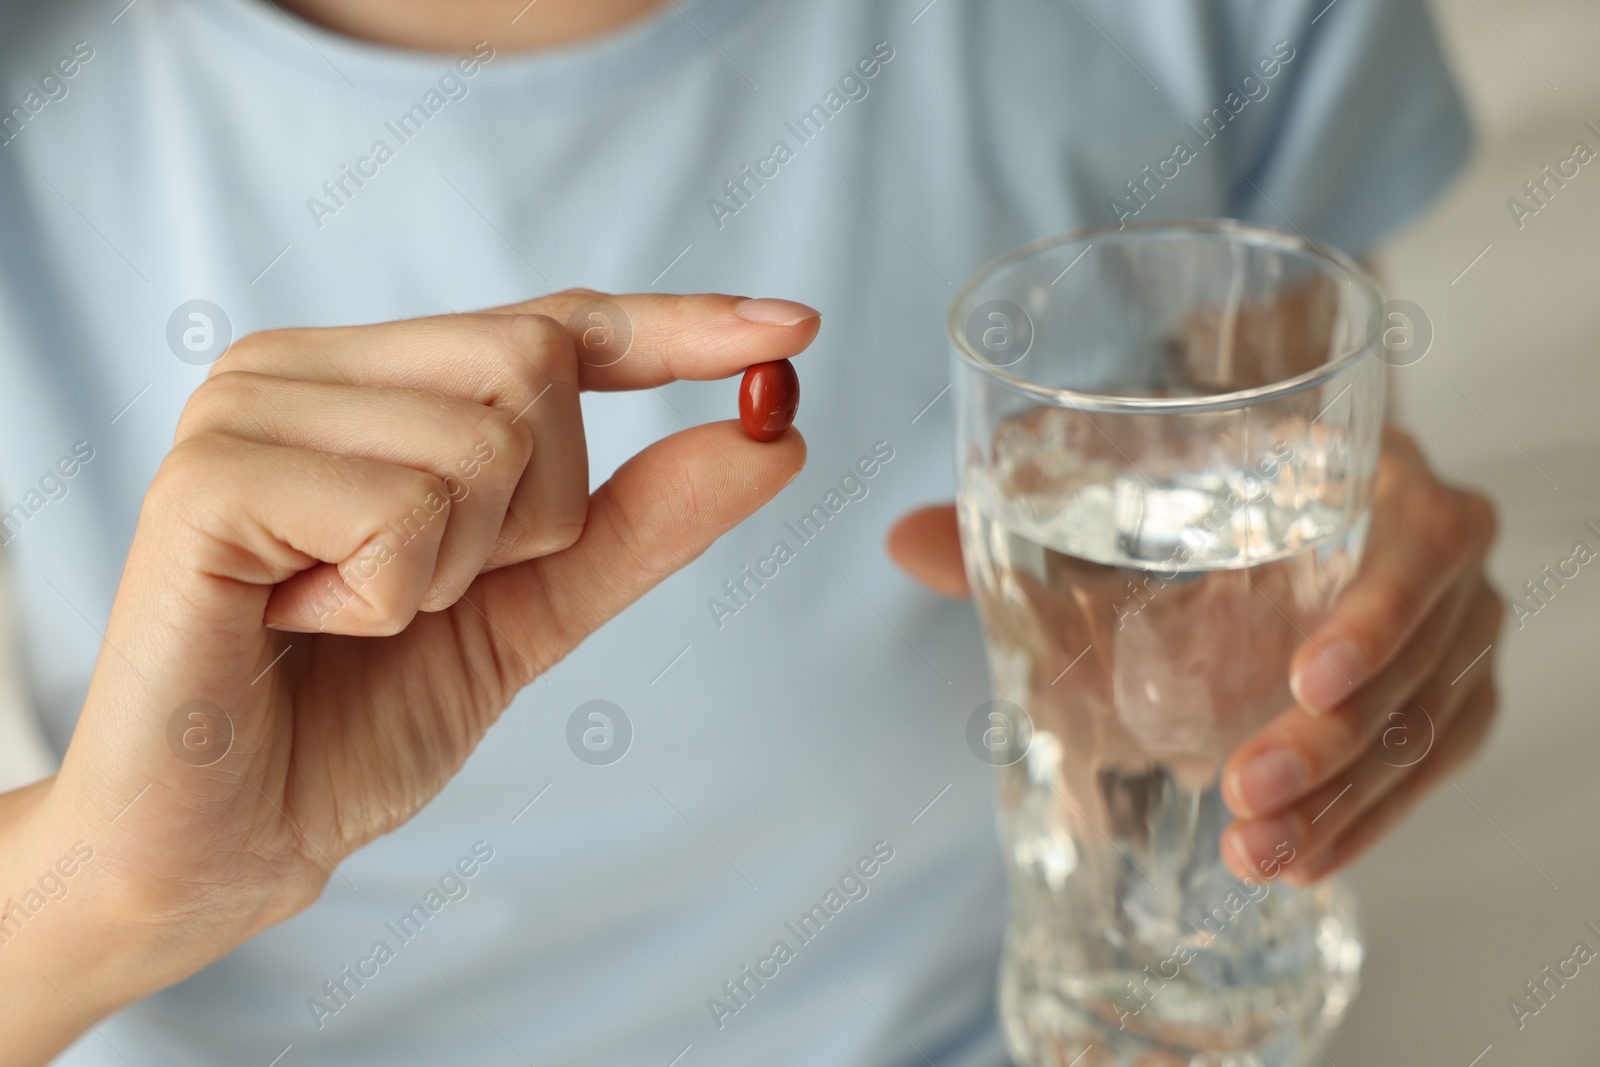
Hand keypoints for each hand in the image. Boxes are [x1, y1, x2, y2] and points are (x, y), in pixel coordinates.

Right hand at [4, 291, 815, 1062]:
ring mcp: (249, 409)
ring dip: (455, 570)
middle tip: (423, 590)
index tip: (791, 327)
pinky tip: (306, 621)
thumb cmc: (359, 718)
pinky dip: (391, 597)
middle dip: (534, 514)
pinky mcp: (209, 478)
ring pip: (484, 444)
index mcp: (371, 381)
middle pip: (537, 369)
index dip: (677, 329)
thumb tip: (770, 436)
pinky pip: (404, 512)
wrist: (225, 842)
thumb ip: (642, 521)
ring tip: (352, 613)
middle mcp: (305, 367)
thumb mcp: (531, 608)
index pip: (555, 324)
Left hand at [885, 429, 1501, 885]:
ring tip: (1258, 851)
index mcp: (1381, 475)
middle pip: (1421, 661)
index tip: (1306, 678)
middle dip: (1333, 741)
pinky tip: (1299, 860)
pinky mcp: (1445, 698)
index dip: (1379, 614)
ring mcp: (1452, 632)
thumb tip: (902, 539)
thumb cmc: (1211, 474)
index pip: (1422, 541)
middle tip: (1243, 792)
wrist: (1289, 479)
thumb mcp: (1139, 482)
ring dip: (1347, 799)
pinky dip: (1366, 818)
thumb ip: (1025, 509)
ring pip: (1425, 730)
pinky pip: (1426, 769)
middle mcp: (1436, 554)